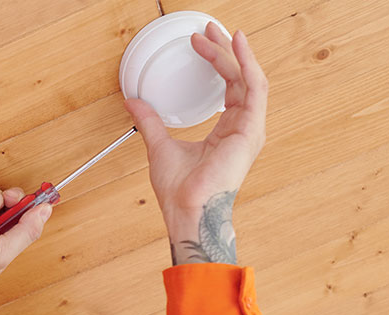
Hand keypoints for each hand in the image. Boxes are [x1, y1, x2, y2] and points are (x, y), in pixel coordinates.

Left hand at [124, 24, 267, 235]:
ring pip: (249, 78)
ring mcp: (249, 130)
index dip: (217, 62)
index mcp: (226, 133)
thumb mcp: (159, 146)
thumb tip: (133, 104)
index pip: (229, 87)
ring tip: (215, 33)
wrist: (186, 210)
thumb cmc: (180, 192)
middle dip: (224, 50)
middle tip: (207, 30)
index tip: (201, 43)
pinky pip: (255, 88)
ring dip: (233, 53)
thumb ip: (150, 123)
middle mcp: (242, 129)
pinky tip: (237, 46)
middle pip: (240, 78)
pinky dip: (247, 64)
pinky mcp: (250, 130)